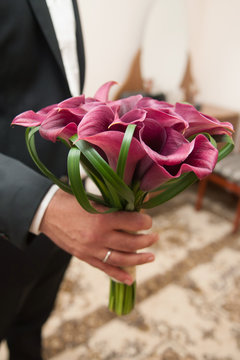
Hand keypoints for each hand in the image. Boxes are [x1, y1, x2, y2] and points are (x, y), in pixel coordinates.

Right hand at [40, 189, 157, 284]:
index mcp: (102, 218)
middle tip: (155, 237)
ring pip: (122, 259)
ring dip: (140, 259)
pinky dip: (119, 275)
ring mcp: (92, 250)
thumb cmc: (72, 201)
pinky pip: (105, 269)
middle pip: (131, 243)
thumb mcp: (95, 199)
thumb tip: (136, 211)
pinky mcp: (85, 257)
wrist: (48, 212)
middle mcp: (99, 237)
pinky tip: (130, 279)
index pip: (133, 224)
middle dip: (147, 241)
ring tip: (151, 257)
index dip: (145, 222)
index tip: (148, 221)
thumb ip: (114, 207)